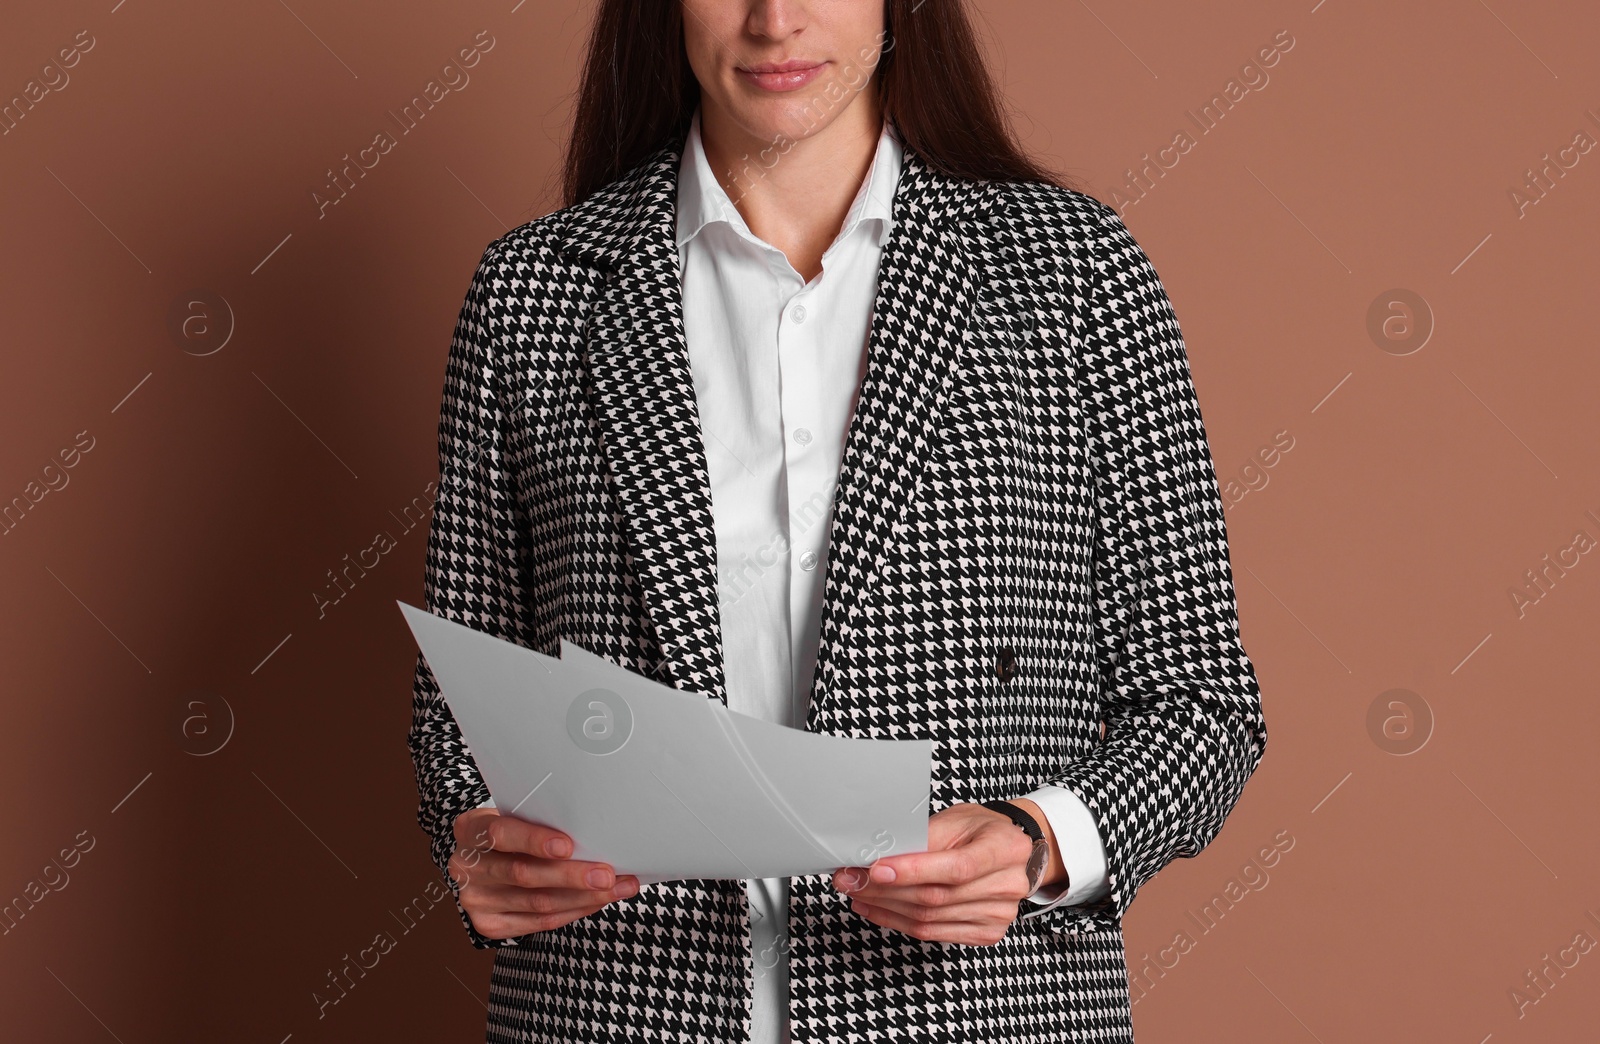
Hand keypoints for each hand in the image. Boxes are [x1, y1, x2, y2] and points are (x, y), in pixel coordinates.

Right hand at [448, 807, 639, 938]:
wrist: (483, 859)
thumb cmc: (513, 831)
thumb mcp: (517, 816)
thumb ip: (543, 822)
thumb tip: (598, 833)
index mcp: (470, 830)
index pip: (501, 833)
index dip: (534, 840)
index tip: (568, 845)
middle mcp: (466, 866)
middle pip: (523, 874)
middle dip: (571, 876)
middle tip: (607, 874)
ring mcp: (476, 899)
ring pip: (537, 903)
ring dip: (584, 897)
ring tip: (617, 888)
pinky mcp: (489, 925)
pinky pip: (540, 921)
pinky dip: (575, 910)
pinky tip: (597, 901)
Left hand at [829, 803, 1043, 945]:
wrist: (1011, 851)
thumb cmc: (982, 830)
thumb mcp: (955, 819)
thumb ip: (922, 838)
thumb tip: (878, 854)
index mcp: (1004, 848)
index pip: (956, 867)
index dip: (914, 870)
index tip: (876, 868)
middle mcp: (1007, 885)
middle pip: (937, 897)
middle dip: (885, 889)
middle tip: (850, 878)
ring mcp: (999, 914)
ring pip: (929, 919)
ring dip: (885, 908)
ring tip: (857, 892)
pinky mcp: (986, 933)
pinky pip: (933, 933)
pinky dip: (899, 922)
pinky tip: (878, 909)